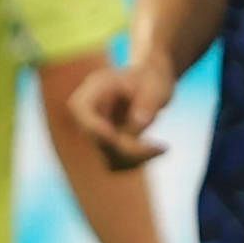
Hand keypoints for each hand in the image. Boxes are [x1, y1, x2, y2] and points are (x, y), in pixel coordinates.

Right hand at [68, 54, 177, 170]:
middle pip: (97, 139)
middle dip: (129, 149)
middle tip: (162, 147)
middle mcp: (90, 111)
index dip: (93, 127)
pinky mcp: (105, 145)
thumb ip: (148, 103)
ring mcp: (96, 130)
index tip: (115, 138)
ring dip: (136, 159)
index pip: (80, 108)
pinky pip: (117, 163)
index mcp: (95, 87)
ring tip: (162, 147)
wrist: (151, 81)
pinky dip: (137, 161)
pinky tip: (158, 150)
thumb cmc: (153, 79)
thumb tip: (139, 123)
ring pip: (107, 157)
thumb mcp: (156, 86)